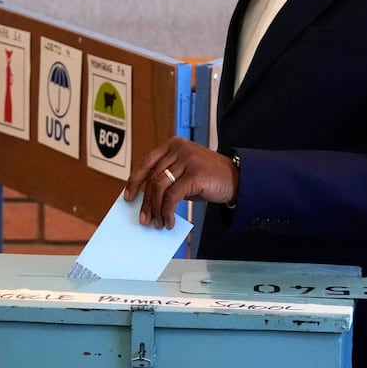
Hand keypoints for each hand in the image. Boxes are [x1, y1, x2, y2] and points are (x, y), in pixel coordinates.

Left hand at [123, 137, 238, 228]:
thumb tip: (145, 198)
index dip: (134, 180)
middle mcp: (179, 149)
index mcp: (174, 144)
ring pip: (160, 187)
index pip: (147, 162)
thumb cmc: (209, 178)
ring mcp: (188, 160)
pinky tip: (169, 221)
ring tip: (157, 223)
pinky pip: (173, 196)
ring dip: (156, 209)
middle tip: (143, 218)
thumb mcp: (185, 173)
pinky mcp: (195, 174)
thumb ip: (168, 178)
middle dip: (145, 201)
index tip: (128, 197)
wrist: (238, 179)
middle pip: (152, 177)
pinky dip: (167, 211)